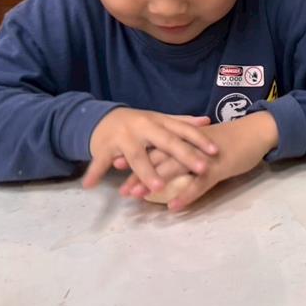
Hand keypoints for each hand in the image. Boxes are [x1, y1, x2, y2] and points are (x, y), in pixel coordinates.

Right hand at [86, 109, 217, 192]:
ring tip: (158, 187)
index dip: (200, 140)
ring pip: (137, 156)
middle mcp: (143, 127)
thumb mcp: (160, 121)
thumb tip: (207, 121)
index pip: (183, 131)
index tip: (215, 151)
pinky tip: (90, 186)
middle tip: (202, 168)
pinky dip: (94, 173)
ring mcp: (124, 137)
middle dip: (184, 155)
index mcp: (159, 122)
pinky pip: (99, 162)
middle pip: (166, 142)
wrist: (103, 118)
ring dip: (147, 172)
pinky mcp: (104, 147)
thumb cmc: (139, 124)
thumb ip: (182, 123)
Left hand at [119, 112, 278, 209]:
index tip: (113, 163)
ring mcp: (203, 157)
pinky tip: (174, 207)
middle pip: (158, 159)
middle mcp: (190, 146)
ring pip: (174, 169)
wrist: (257, 131)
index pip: (155, 146)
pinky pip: (200, 184)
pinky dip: (186, 195)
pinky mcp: (218, 168)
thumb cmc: (233, 138)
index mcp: (186, 138)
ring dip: (154, 182)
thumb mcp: (206, 142)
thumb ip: (189, 149)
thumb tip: (173, 160)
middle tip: (120, 188)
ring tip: (137, 196)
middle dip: (137, 173)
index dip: (135, 154)